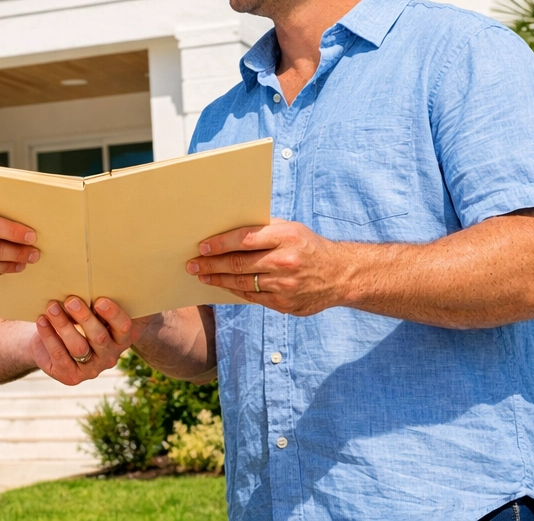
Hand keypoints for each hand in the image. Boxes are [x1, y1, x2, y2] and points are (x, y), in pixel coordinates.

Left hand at [29, 296, 139, 384]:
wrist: (51, 340)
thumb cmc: (76, 319)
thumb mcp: (90, 311)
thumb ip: (96, 303)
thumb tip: (93, 277)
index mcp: (120, 339)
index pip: (123, 328)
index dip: (113, 315)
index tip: (99, 300)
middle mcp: (109, 356)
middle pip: (99, 338)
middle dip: (85, 317)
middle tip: (71, 300)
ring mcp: (90, 369)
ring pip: (78, 347)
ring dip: (64, 325)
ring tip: (52, 307)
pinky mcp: (70, 375)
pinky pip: (59, 355)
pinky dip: (49, 336)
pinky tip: (42, 321)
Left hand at [187, 219, 351, 315]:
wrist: (341, 275)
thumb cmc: (309, 246)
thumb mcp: (291, 229)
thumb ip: (264, 229)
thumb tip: (227, 229)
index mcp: (286, 237)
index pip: (244, 239)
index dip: (220, 244)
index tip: (202, 247)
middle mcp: (285, 261)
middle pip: (239, 264)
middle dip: (211, 264)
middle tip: (192, 264)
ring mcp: (285, 285)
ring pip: (243, 283)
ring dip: (218, 280)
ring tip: (202, 275)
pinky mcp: (285, 304)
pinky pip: (253, 297)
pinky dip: (236, 290)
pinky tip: (224, 285)